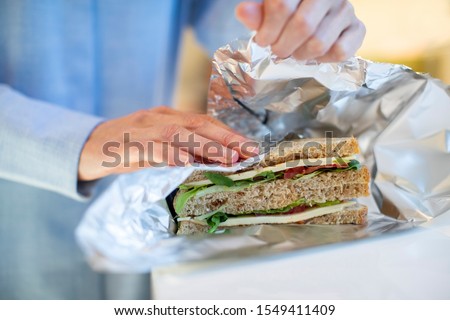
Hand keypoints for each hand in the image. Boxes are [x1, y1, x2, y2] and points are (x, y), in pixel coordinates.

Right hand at [78, 107, 257, 180]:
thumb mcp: (157, 146)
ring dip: (206, 146)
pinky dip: (170, 154)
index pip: (203, 121)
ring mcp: (141, 128)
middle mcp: (157, 118)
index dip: (228, 133)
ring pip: (178, 134)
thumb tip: (212, 163)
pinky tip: (186, 163)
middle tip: (249, 151)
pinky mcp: (125, 143)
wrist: (86, 147)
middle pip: (197, 124)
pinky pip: (150, 147)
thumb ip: (181, 150)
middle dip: (226, 137)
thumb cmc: (126, 148)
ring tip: (228, 159)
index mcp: (167, 116)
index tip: (249, 146)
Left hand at [235, 0, 365, 61]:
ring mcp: (346, 8)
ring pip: (319, 43)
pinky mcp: (357, 27)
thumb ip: (255, 12)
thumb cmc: (284, 12)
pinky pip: (341, 52)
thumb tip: (244, 12)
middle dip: (283, 46)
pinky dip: (323, 60)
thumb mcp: (266, 9)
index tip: (263, 40)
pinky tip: (315, 54)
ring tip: (294, 52)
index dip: (268, 30)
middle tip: (277, 51)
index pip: (282, 6)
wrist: (312, 14)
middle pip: (303, 26)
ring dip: (301, 55)